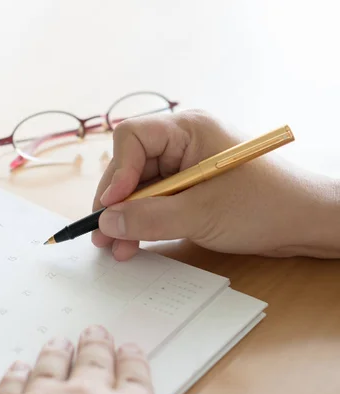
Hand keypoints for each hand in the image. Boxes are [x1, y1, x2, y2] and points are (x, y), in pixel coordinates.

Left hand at [0, 325, 153, 393]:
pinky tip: (18, 368)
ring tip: (58, 342)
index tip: (131, 351)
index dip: (133, 363)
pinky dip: (17, 376)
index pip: (136, 379)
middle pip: (94, 362)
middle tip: (94, 332)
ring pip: (52, 365)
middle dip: (95, 345)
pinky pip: (14, 387)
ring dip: (55, 352)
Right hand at [92, 109, 339, 259]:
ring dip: (126, 216)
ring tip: (114, 246)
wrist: (307, 224)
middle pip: (131, 164)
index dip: (116, 171)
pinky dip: (143, 221)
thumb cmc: (265, 206)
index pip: (133, 137)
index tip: (111, 205)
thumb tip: (106, 223)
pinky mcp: (189, 188)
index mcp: (188, 129)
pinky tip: (132, 243)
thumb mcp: (201, 214)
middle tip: (103, 234)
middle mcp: (182, 142)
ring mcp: (185, 166)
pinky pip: (155, 200)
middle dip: (116, 200)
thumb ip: (149, 218)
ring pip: (140, 187)